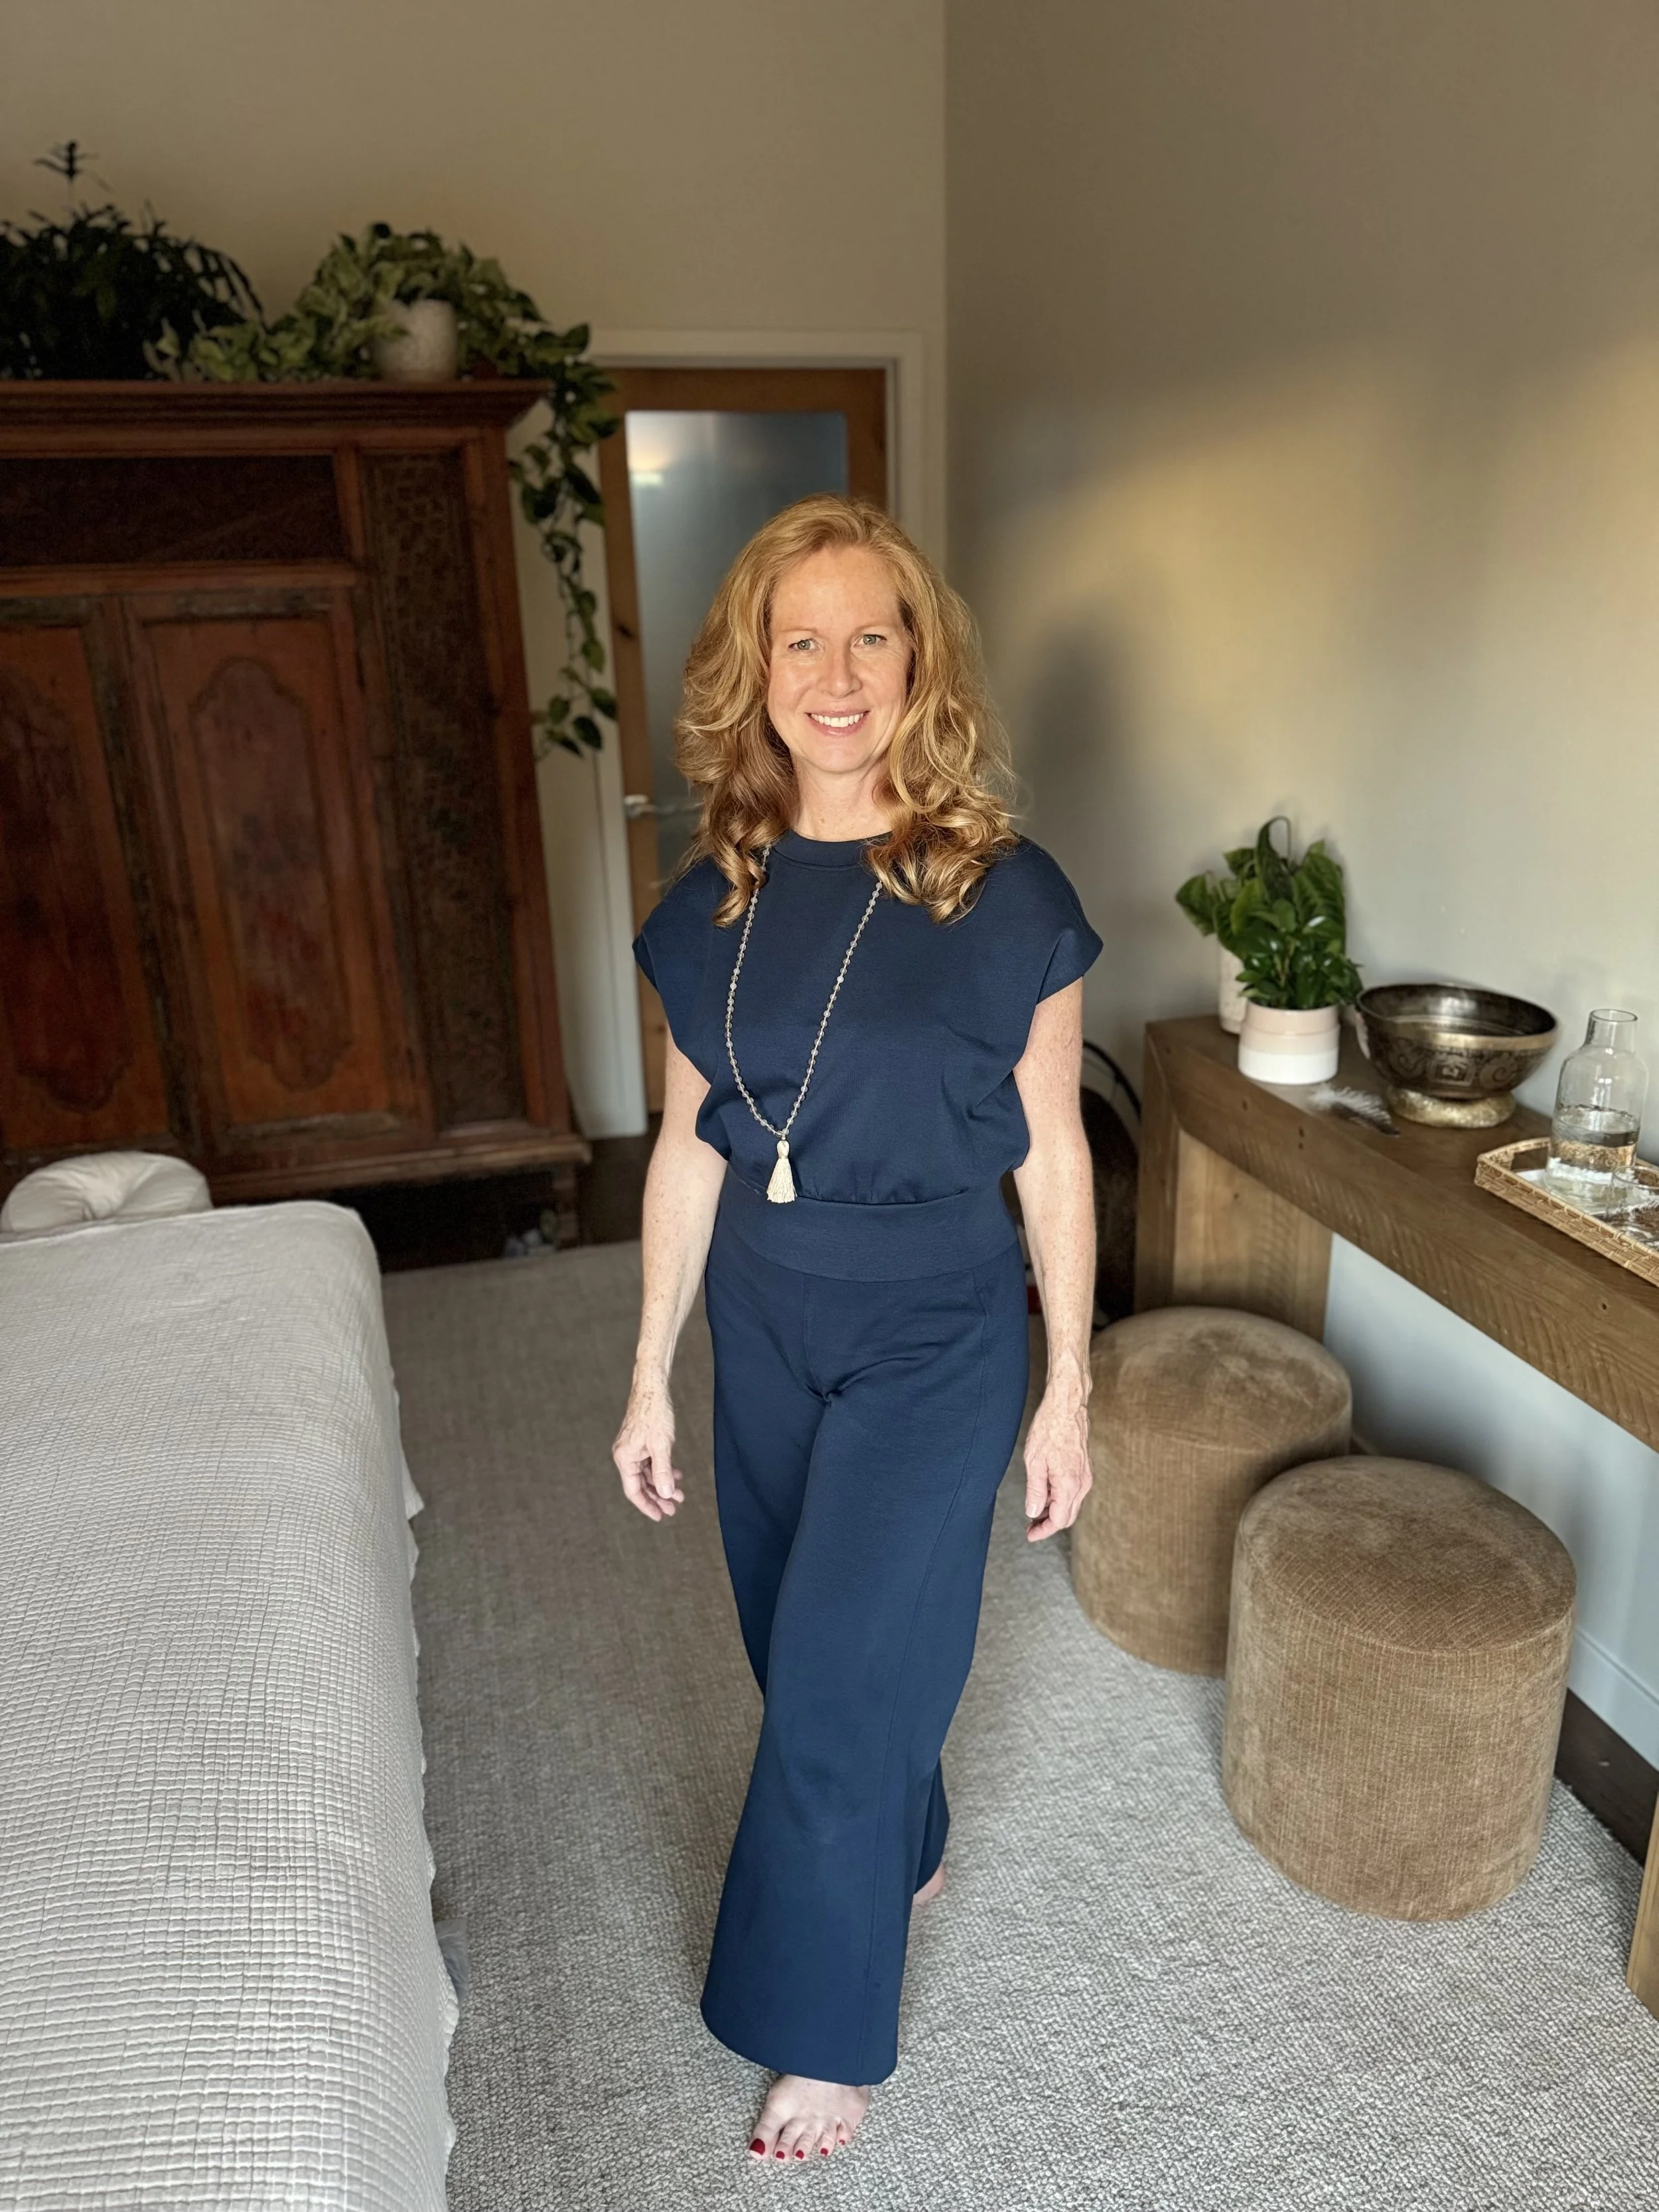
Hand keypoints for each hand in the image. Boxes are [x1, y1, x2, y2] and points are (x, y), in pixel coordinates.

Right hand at [612, 1380, 685, 1521]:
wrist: (652, 1387)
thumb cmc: (654, 1413)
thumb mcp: (661, 1445)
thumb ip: (663, 1471)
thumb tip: (666, 1493)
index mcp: (624, 1458)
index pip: (633, 1491)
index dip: (647, 1505)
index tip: (661, 1516)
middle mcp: (625, 1455)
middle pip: (640, 1484)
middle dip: (658, 1497)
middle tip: (675, 1508)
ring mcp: (632, 1449)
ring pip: (647, 1474)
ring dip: (662, 1484)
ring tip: (680, 1494)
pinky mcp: (640, 1442)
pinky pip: (650, 1462)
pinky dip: (662, 1469)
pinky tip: (676, 1473)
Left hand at [1023, 1381, 1090, 1540]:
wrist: (1067, 1406)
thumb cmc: (1049, 1429)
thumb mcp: (1034, 1462)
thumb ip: (1035, 1491)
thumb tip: (1034, 1512)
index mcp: (1069, 1485)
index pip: (1060, 1520)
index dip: (1044, 1531)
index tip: (1030, 1534)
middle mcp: (1082, 1483)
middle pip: (1068, 1516)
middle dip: (1049, 1524)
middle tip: (1030, 1526)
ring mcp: (1085, 1475)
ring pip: (1071, 1504)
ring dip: (1053, 1511)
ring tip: (1034, 1510)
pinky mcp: (1084, 1468)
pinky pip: (1073, 1491)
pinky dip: (1059, 1498)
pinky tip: (1045, 1493)